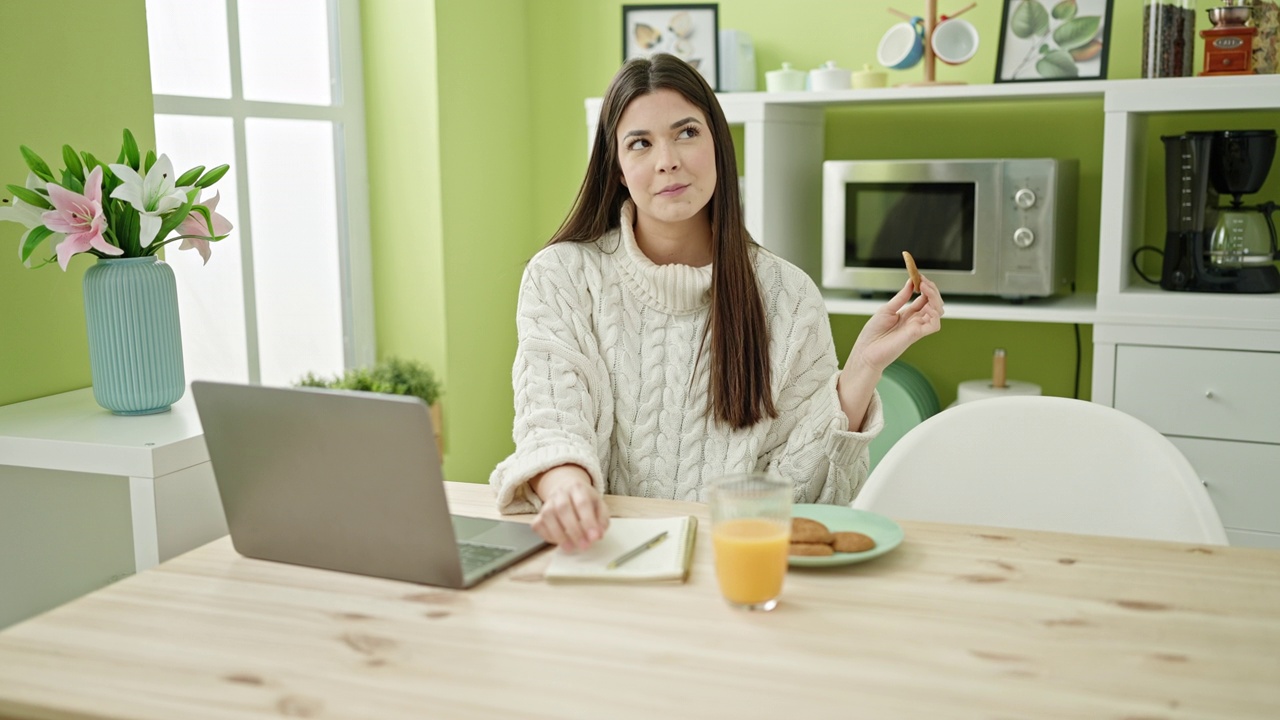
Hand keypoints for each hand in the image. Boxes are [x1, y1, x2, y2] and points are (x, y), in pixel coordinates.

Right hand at [529, 465, 609, 549]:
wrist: (566, 488)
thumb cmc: (584, 500)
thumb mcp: (599, 505)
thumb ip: (601, 520)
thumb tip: (598, 535)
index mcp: (578, 488)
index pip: (582, 503)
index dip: (588, 521)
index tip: (594, 537)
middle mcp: (560, 493)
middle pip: (563, 508)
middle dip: (574, 530)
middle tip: (584, 546)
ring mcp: (547, 502)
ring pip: (548, 516)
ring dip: (559, 535)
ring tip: (571, 548)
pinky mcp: (539, 513)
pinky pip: (538, 524)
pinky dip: (546, 535)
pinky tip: (558, 542)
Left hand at [836, 276, 943, 430]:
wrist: (866, 350)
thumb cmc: (873, 333)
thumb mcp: (887, 309)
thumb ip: (901, 297)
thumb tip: (911, 282)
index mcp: (908, 314)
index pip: (924, 298)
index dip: (924, 286)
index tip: (919, 275)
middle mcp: (915, 320)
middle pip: (934, 303)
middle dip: (932, 290)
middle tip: (923, 281)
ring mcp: (917, 327)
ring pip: (938, 311)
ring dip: (935, 298)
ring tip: (924, 288)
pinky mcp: (917, 335)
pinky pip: (934, 325)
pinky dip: (934, 313)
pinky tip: (927, 305)